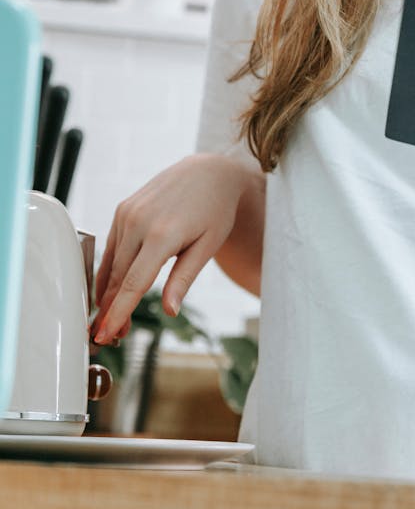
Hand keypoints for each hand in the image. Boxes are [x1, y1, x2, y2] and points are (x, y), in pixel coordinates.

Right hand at [92, 153, 251, 343]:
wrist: (209, 171)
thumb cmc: (215, 209)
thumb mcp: (207, 246)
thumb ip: (184, 279)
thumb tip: (170, 311)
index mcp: (162, 234)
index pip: (132, 284)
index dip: (117, 313)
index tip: (105, 334)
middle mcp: (139, 221)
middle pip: (117, 277)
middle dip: (112, 309)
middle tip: (112, 336)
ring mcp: (128, 212)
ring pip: (111, 263)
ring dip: (108, 292)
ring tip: (113, 317)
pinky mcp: (123, 208)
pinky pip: (111, 245)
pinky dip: (109, 269)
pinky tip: (111, 289)